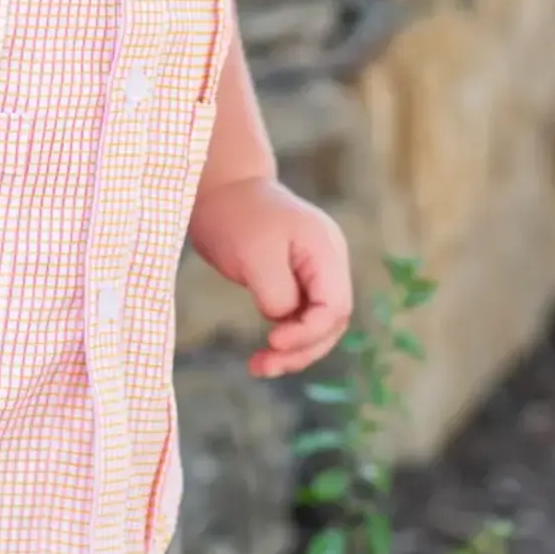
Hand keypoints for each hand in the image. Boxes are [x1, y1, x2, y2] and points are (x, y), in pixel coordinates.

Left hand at [187, 177, 352, 378]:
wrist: (220, 186)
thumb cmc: (235, 215)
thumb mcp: (254, 255)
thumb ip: (277, 293)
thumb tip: (284, 319)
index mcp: (325, 249)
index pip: (334, 306)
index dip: (308, 332)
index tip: (273, 340)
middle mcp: (329, 259)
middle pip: (332, 320)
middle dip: (302, 348)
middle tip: (264, 365)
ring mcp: (316, 268)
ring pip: (318, 323)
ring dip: (294, 349)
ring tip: (260, 366)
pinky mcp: (297, 277)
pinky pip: (302, 315)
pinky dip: (286, 336)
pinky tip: (264, 352)